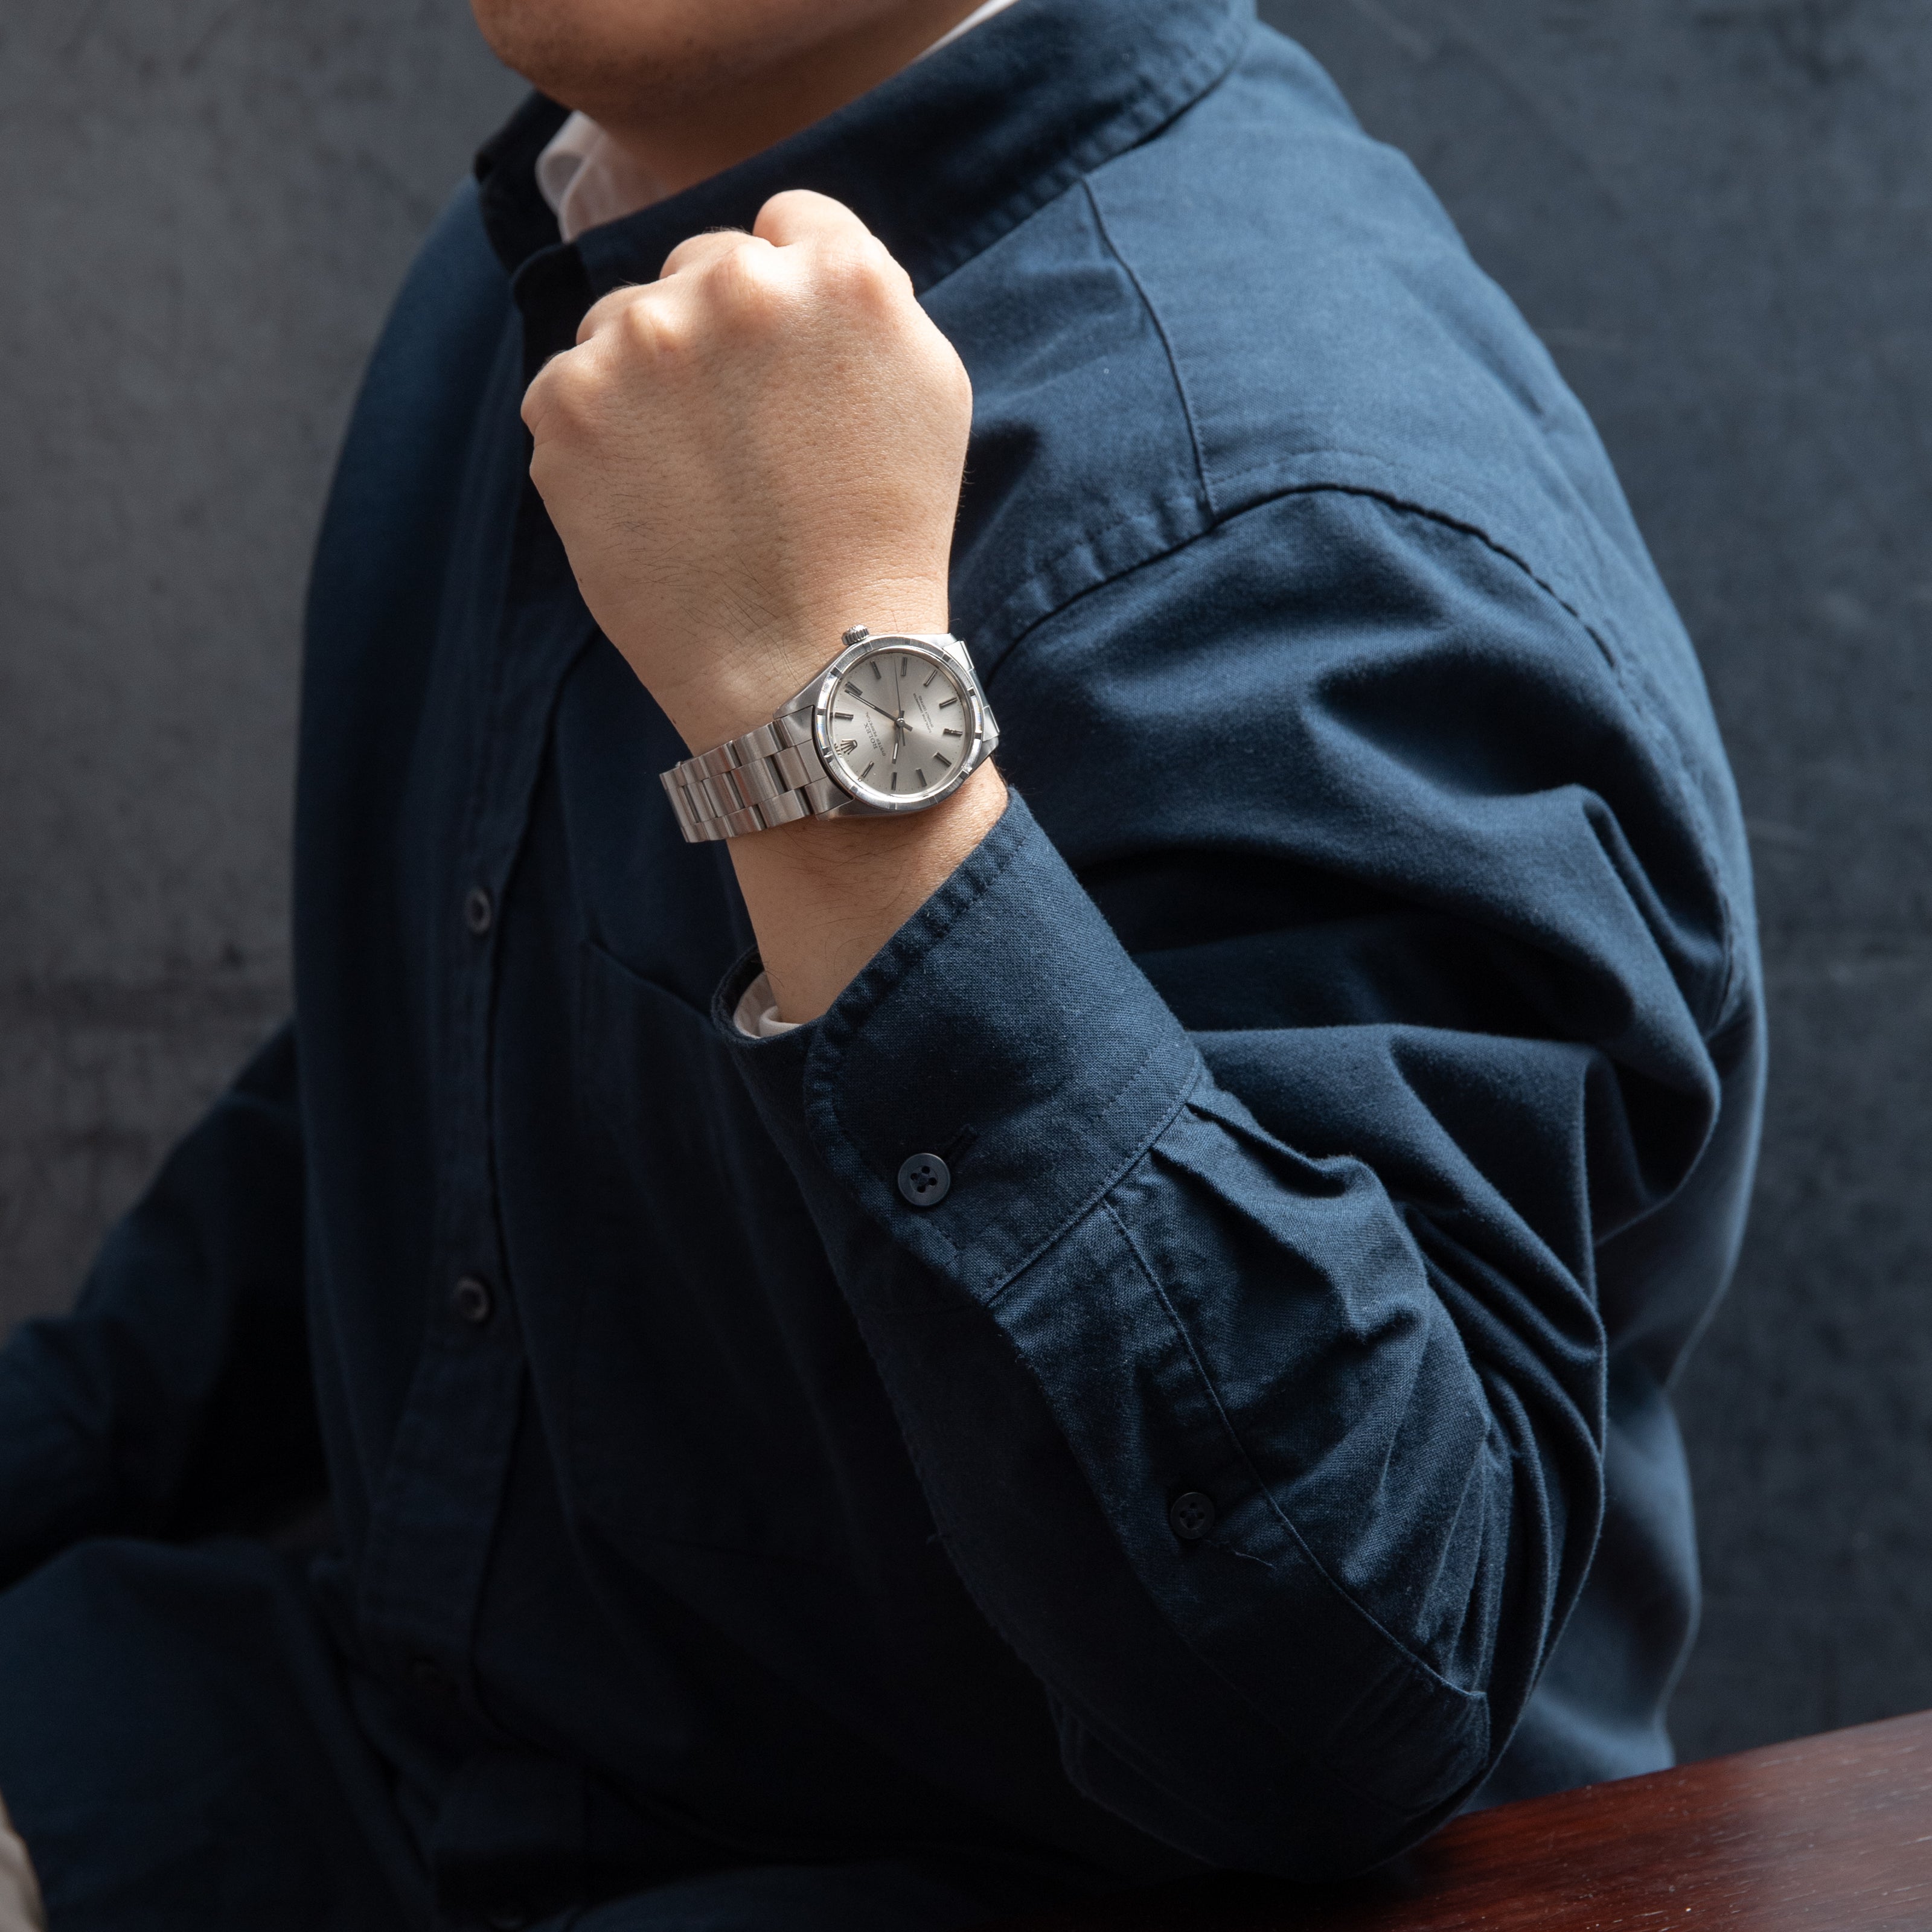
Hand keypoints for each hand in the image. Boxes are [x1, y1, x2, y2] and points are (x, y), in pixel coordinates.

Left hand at [522, 190, 972, 753]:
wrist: (807, 669)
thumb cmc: (882, 542)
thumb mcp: (929, 389)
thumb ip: (868, 291)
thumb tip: (793, 246)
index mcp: (838, 272)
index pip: (789, 224)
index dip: (794, 302)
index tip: (796, 375)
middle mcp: (733, 284)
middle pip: (703, 266)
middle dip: (720, 338)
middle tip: (750, 444)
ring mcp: (639, 341)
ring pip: (627, 320)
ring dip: (652, 379)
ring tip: (700, 479)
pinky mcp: (565, 404)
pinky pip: (571, 387)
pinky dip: (601, 438)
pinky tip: (652, 500)